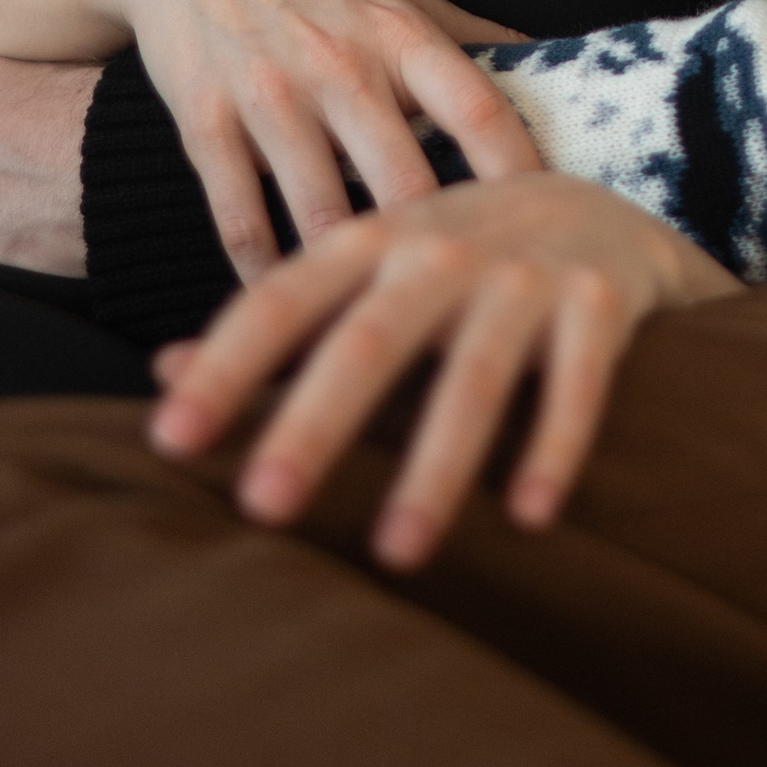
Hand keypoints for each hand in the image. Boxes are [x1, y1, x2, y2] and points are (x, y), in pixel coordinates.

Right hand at [93, 0, 539, 281]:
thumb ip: (472, 35)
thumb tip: (559, 67)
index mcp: (399, 32)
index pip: (477, 107)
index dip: (520, 172)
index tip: (554, 231)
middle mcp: (340, 65)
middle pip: (406, 182)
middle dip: (442, 254)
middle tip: (476, 314)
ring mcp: (271, 96)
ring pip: (323, 213)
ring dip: (354, 280)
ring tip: (388, 335)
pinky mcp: (206, 123)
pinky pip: (241, 219)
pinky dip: (266, 276)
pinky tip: (294, 309)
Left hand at [148, 174, 739, 569]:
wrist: (604, 209)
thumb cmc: (457, 260)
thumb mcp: (367, 272)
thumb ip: (276, 324)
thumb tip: (162, 373)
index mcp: (372, 243)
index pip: (282, 300)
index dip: (227, 367)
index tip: (171, 440)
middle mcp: (445, 250)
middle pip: (370, 340)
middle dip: (316, 422)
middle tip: (263, 508)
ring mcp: (528, 273)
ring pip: (477, 373)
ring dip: (436, 465)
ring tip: (396, 557)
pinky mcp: (603, 301)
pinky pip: (579, 381)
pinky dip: (555, 446)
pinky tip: (529, 519)